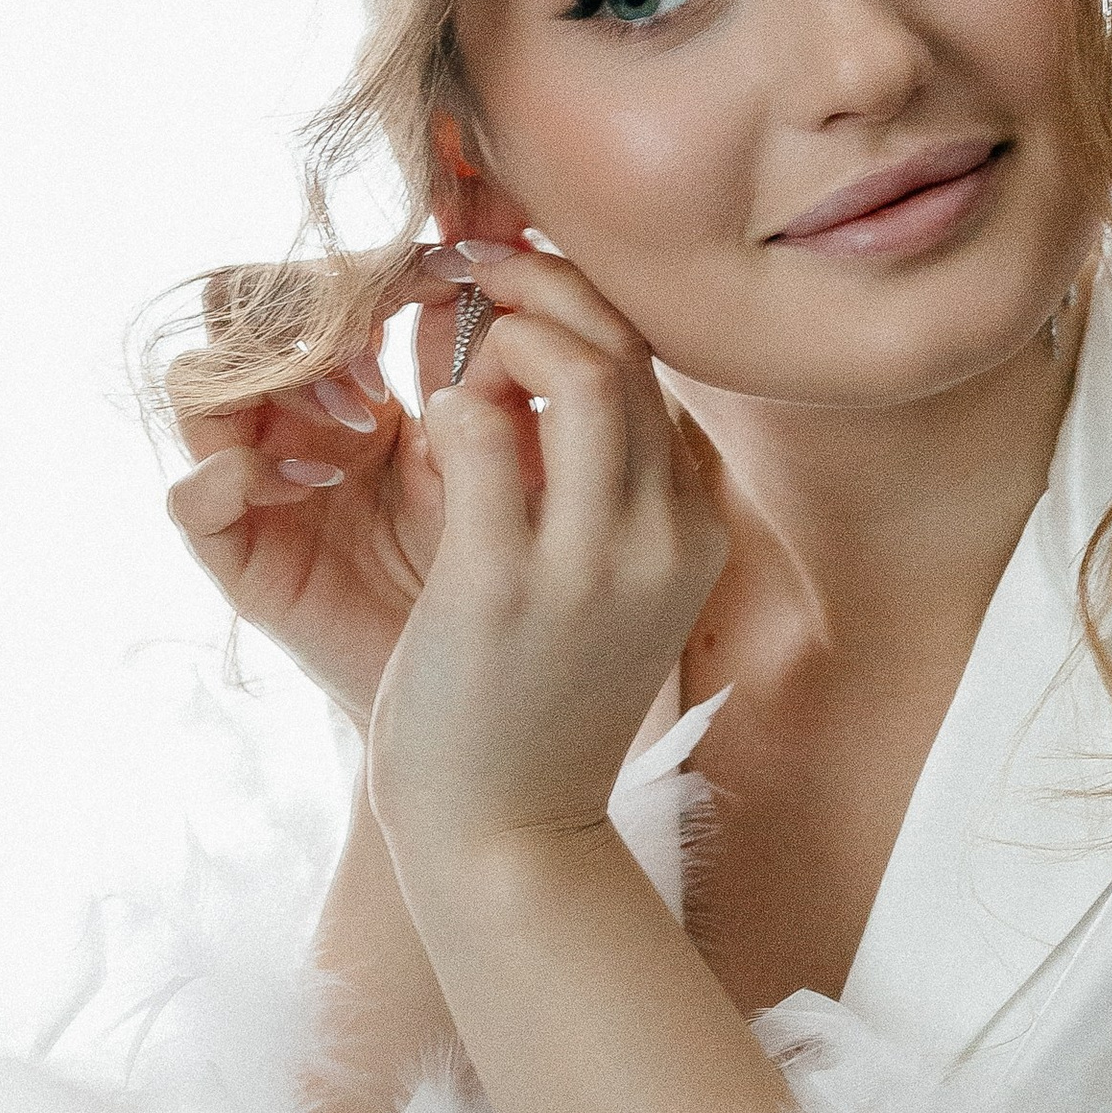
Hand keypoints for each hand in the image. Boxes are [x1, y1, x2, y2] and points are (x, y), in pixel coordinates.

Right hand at [164, 254, 486, 725]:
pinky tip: (315, 482)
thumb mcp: (494, 457)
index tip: (446, 277)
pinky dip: (241, 472)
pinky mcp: (234, 553)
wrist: (475, 689)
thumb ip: (473, 376)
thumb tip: (470, 278)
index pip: (316, 286)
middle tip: (382, 344)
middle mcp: (286, 421)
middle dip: (306, 307)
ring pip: (196, 382)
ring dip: (274, 379)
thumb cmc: (490, 569)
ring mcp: (252, 482)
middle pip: (235, 310)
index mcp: (349, 386)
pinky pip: (191, 491)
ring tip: (360, 414)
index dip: (368, 267)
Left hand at [365, 240, 726, 871]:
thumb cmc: (537, 701)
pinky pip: (477, 433)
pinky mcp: (505, 585)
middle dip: (543, 286)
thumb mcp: (607, 587)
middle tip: (472, 278)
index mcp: (692, 528)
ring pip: (578, 368)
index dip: (584, 304)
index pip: (659, 366)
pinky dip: (445, 405)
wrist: (506, 835)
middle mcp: (662, 535)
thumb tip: (552, 371)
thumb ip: (601, 489)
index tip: (516, 290)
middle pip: (629, 347)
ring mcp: (592, 561)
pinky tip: (419, 434)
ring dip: (503, 331)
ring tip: (452, 358)